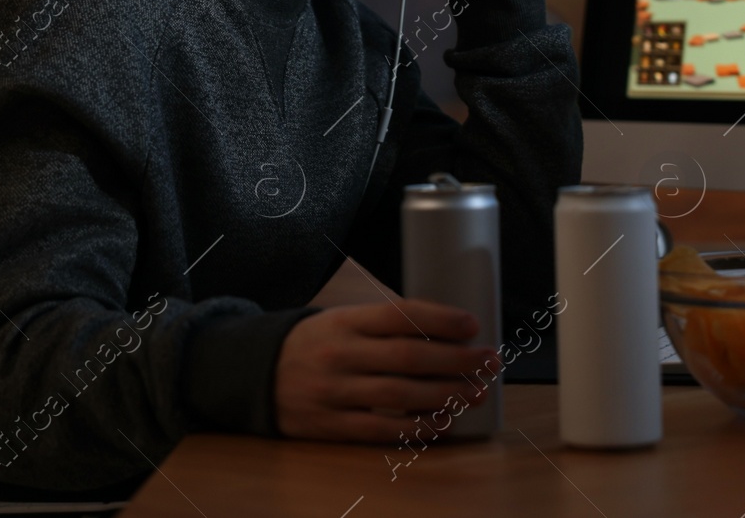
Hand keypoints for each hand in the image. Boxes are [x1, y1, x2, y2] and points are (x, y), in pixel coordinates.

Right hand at [274, 299, 501, 441]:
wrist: (255, 374)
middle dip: (456, 360)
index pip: (399, 315)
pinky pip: (382, 429)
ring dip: (445, 395)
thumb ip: (384, 326)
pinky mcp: (331, 425)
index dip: (440, 319)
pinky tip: (443, 421)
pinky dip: (417, 427)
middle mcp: (339, 355)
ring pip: (400, 395)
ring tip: (476, 391)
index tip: (472, 323)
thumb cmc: (316, 344)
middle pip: (408, 358)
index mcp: (345, 321)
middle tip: (489, 360)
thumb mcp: (341, 321)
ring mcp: (334, 392)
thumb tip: (448, 332)